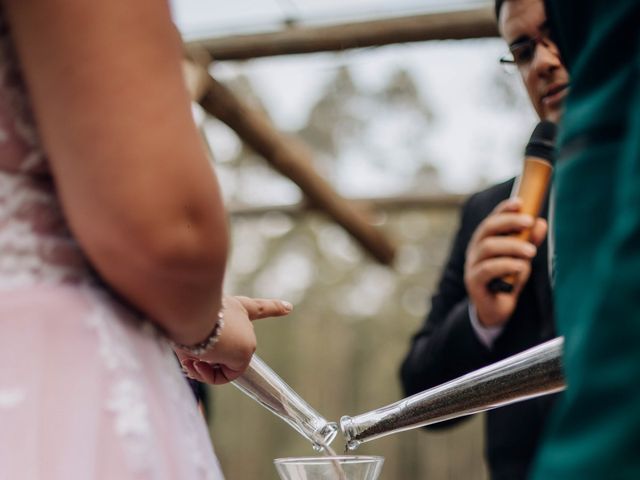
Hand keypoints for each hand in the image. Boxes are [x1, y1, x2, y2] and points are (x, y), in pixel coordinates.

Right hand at [175, 296, 291, 384]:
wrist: (189, 309)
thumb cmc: (182, 315)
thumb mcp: (187, 330)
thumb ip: (197, 346)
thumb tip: (201, 364)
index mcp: (230, 304)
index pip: (255, 307)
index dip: (273, 307)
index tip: (289, 307)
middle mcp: (241, 316)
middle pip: (223, 347)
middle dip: (201, 359)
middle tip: (185, 357)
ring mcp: (247, 334)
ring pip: (222, 362)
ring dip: (202, 367)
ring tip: (190, 358)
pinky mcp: (246, 351)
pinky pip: (228, 375)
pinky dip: (210, 376)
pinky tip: (199, 364)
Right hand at [464, 198, 546, 327]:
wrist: (496, 309)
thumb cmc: (508, 279)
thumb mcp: (522, 259)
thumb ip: (529, 241)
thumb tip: (541, 223)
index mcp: (485, 240)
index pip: (492, 219)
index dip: (504, 209)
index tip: (521, 203)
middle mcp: (475, 250)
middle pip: (487, 229)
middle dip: (509, 222)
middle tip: (529, 222)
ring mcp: (472, 265)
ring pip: (487, 247)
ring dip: (511, 246)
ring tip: (531, 251)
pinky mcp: (474, 282)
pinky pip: (487, 270)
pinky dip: (506, 265)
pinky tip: (521, 267)